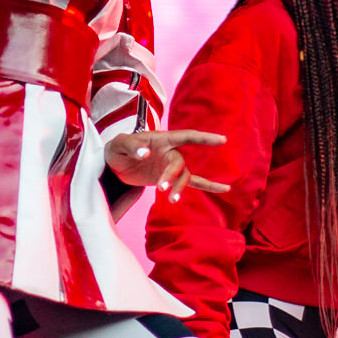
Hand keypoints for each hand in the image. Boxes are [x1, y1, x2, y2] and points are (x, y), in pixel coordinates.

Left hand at [106, 129, 229, 201]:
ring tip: (173, 200)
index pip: (186, 136)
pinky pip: (191, 182)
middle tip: (161, 189)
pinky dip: (207, 186)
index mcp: (161, 139)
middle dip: (173, 176)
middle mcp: (170, 151)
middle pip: (179, 163)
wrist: (113, 163)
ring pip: (184, 176)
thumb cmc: (117, 148)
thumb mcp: (119, 144)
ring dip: (180, 188)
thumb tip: (146, 153)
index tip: (222, 141)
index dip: (204, 138)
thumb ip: (131, 147)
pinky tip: (224, 189)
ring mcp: (171, 165)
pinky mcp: (170, 178)